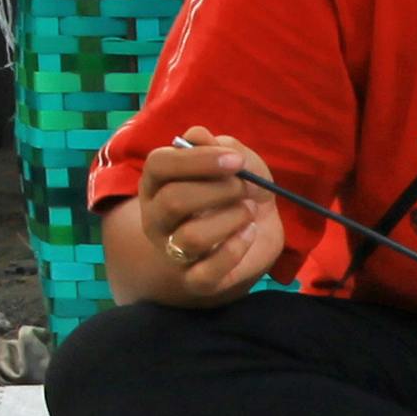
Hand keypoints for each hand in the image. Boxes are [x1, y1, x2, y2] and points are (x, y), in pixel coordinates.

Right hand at [126, 135, 286, 305]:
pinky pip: (205, 273)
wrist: (260, 227)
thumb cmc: (238, 188)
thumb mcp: (235, 160)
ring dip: (230, 219)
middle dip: (219, 190)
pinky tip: (249, 233)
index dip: (197, 160)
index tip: (235, 161)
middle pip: (173, 200)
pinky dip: (234, 251)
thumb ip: (218, 146)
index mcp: (157, 182)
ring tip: (249, 210)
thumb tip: (198, 136)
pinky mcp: (195, 279)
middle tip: (246, 187)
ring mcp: (172, 251)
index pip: (159, 164)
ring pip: (191, 238)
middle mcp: (156, 217)